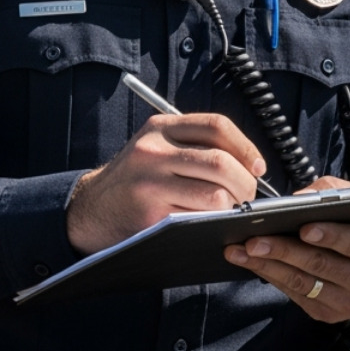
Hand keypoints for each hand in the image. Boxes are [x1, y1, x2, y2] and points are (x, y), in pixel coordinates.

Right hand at [67, 113, 266, 254]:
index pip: (216, 126)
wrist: (91, 209)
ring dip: (232, 207)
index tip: (258, 166)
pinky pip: (199, 220)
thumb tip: (251, 165)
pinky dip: (213, 224)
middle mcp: (153, 151)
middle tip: (247, 197)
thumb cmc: (135, 180)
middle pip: (221, 162)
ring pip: (216, 195)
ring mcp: (150, 184)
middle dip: (245, 184)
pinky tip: (209, 223)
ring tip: (228, 211)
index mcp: (159, 128)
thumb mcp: (155, 148)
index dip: (246, 147)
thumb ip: (193, 145)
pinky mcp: (151, 215)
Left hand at [223, 176, 349, 321]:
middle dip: (284, 251)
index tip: (303, 228)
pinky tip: (251, 263)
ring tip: (240, 251)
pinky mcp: (329, 314)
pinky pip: (295, 294)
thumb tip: (299, 198)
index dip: (331, 236)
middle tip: (254, 240)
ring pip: (303, 283)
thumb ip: (335, 193)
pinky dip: (271, 276)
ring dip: (267, 266)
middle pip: (323, 265)